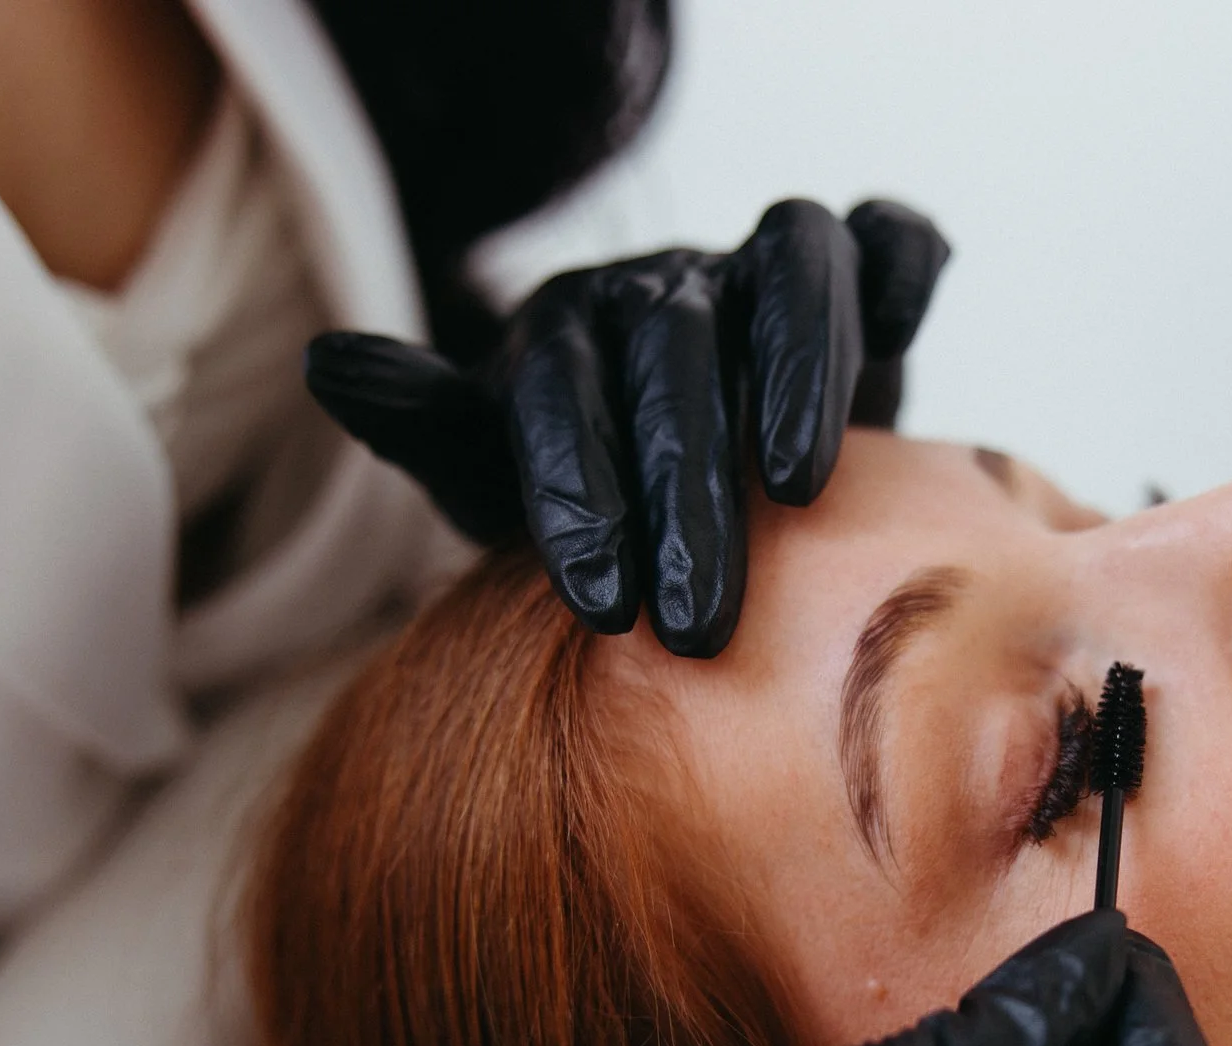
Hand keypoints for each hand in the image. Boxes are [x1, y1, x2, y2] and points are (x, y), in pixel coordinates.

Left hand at [306, 198, 950, 656]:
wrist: (695, 474)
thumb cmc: (590, 487)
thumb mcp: (494, 474)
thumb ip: (425, 426)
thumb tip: (326, 363)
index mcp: (567, 332)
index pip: (561, 392)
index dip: (578, 493)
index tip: (600, 608)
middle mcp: (666, 289)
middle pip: (676, 352)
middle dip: (684, 486)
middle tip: (696, 623)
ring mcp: (759, 274)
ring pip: (790, 265)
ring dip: (802, 365)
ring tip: (798, 488)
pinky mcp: (857, 277)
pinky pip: (886, 236)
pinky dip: (900, 266)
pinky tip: (904, 333)